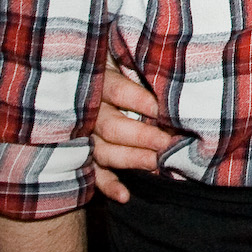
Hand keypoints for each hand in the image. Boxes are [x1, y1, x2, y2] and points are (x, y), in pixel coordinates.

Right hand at [90, 60, 180, 203]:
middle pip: (112, 125)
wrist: (81, 75)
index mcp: (100, 79)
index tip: (165, 110)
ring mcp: (84, 134)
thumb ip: (141, 63)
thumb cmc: (120, 62)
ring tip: (156, 165)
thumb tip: (171, 74)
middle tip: (167, 143)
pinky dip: (108, 185)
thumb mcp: (125, 56)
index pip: (118, 92)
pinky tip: (125, 196)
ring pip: (102, 150)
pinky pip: (93, 172)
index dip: (142, 102)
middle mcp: (89, 109)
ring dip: (130, 160)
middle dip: (141, 136)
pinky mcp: (84, 154)